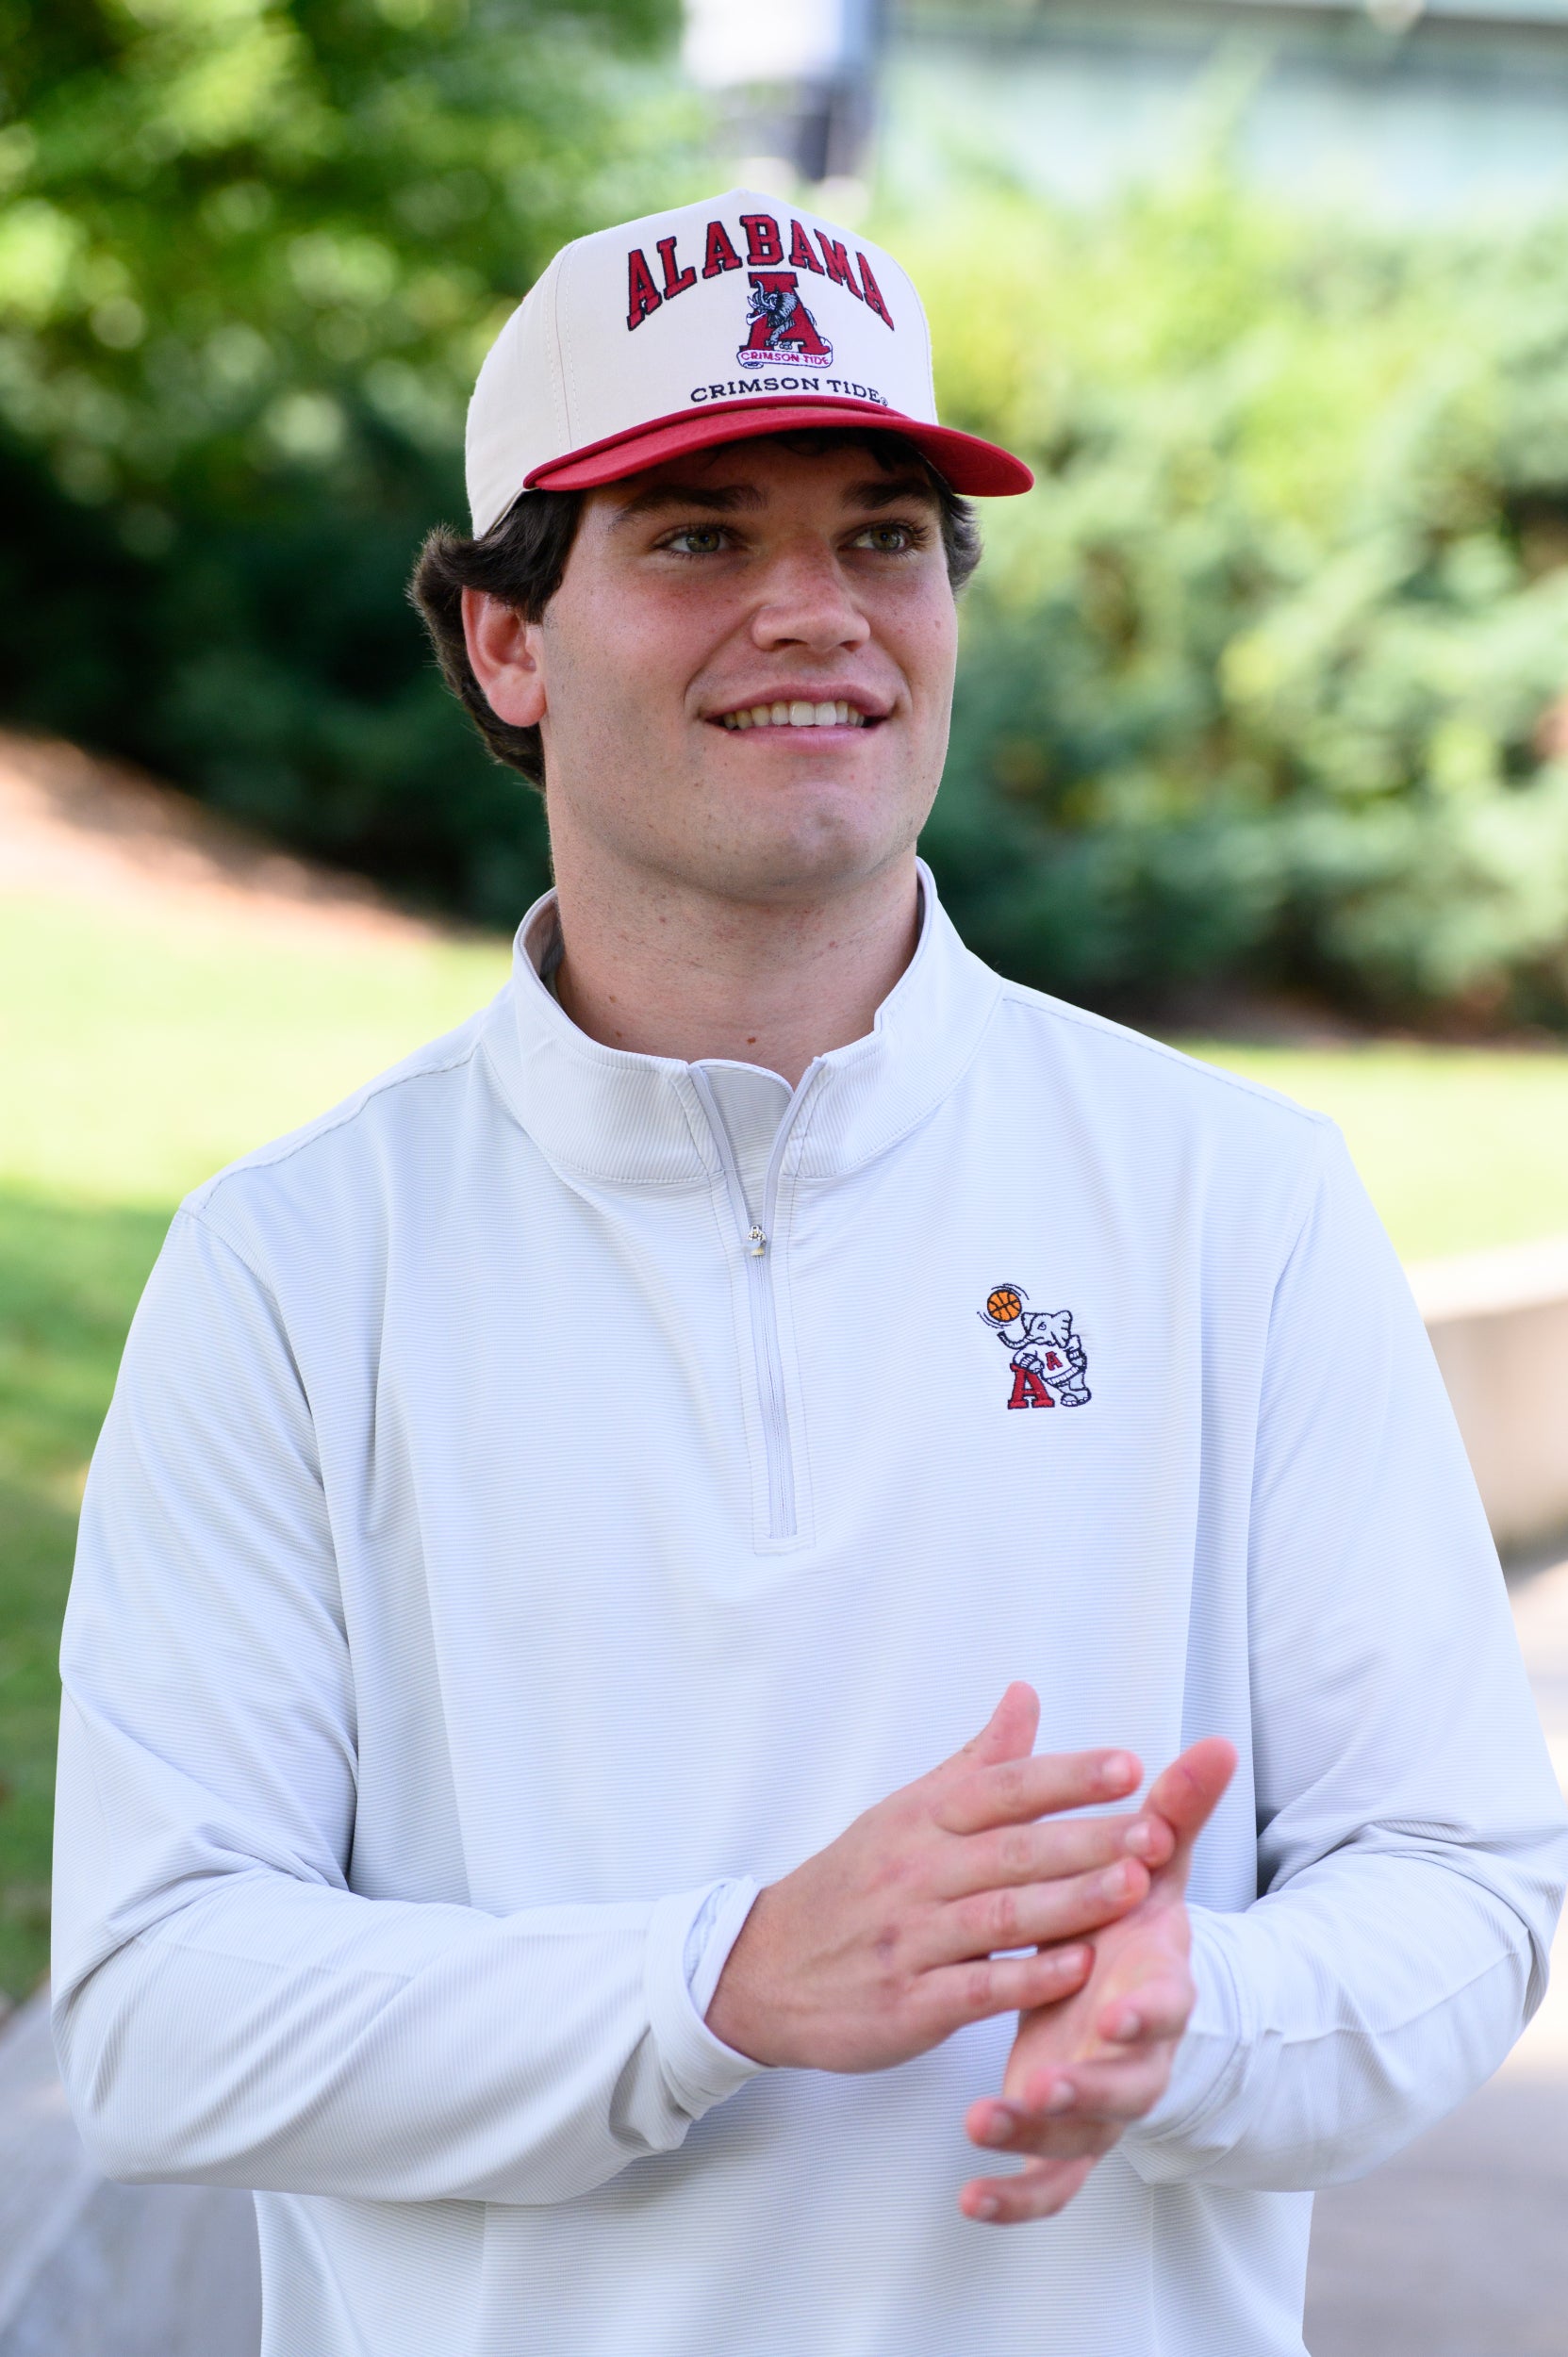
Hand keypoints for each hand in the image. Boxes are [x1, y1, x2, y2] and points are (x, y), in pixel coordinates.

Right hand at [706, 1683, 1176, 2072]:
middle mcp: (916, 1872)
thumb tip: (1026, 1695)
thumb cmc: (851, 1885)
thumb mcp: (905, 1813)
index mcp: (920, 1820)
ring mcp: (910, 1938)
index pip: (1001, 1788)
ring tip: (1133, 1888)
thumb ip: (977, 1763)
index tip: (1129, 1766)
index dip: (1065, 1776)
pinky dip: (1027, 1976)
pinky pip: (974, 1986)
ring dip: (1070, 1902)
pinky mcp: (908, 2002)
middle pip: (1012, 1850)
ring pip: (1001, 1914)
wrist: (764, 1970)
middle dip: (1088, 1840)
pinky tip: (1078, 1968)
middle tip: (1154, 1830)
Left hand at [959, 1735, 1236, 2224]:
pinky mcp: (1071, 2138)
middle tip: (1044, 2081)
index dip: (1147, 2014)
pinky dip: (1014, 2198)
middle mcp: (1135, 2058)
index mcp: (1155, 1991)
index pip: (1165, 2009)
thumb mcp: (1152, 1870)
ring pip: (1078, 2137)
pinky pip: (1049, 2184)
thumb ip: (1176, 1812)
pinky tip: (969, 2201)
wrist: (1132, 2000)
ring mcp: (1103, 2105)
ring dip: (1034, 2134)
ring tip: (983, 2122)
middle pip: (1126, 2085)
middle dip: (1088, 2085)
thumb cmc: (1131, 1928)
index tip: (1115, 2012)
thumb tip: (1217, 1742)